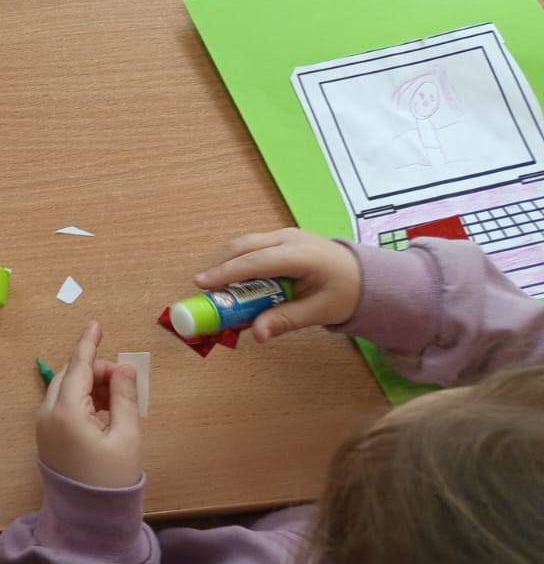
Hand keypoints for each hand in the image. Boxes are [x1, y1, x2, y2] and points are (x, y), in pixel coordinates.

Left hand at [36, 321, 141, 489]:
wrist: (89, 518)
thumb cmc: (112, 478)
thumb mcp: (127, 435)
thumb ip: (124, 396)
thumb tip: (123, 367)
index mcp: (66, 411)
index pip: (78, 366)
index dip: (89, 344)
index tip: (96, 324)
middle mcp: (47, 413)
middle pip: (69, 375)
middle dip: (94, 369)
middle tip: (122, 380)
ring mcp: (43, 425)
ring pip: (64, 389)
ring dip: (87, 384)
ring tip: (116, 398)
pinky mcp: (45, 436)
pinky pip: (60, 405)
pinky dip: (79, 399)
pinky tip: (102, 410)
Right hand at [194, 228, 362, 342]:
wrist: (367, 275)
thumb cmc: (346, 293)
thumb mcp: (320, 312)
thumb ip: (286, 320)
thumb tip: (256, 334)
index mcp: (300, 254)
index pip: (255, 262)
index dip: (226, 273)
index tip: (202, 284)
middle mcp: (288, 238)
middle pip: (243, 247)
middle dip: (220, 267)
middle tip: (205, 291)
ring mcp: (284, 234)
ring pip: (245, 244)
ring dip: (228, 264)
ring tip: (219, 290)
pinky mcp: (280, 239)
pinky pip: (253, 247)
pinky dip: (239, 262)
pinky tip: (238, 283)